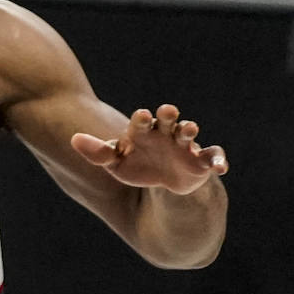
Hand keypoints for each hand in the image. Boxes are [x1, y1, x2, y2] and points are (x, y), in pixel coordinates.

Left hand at [72, 104, 227, 193]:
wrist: (162, 182)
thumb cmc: (136, 165)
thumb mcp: (115, 163)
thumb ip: (97, 152)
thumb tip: (73, 140)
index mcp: (144, 132)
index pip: (141, 121)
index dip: (141, 119)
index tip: (139, 116)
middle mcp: (166, 133)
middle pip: (168, 120)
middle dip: (168, 115)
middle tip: (167, 111)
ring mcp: (185, 145)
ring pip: (189, 132)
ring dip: (189, 130)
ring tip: (189, 130)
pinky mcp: (201, 160)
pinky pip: (212, 157)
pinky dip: (218, 160)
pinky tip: (220, 168)